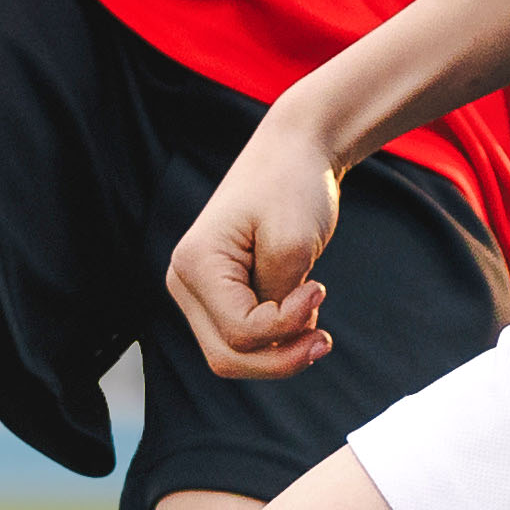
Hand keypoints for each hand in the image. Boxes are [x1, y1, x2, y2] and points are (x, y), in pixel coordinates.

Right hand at [169, 114, 348, 383]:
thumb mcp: (291, 246)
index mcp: (195, 264)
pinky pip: (244, 338)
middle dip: (280, 359)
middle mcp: (185, 282)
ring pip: (233, 354)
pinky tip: (303, 312)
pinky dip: (278, 337)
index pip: (238, 332)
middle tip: (324, 341)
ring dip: (279, 352)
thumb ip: (279, 304)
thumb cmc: (293, 186)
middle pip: (226, 357)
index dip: (285, 326)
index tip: (320, 289)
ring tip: (317, 328)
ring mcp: (199, 290)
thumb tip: (273, 344)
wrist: (295, 150)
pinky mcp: (220, 293)